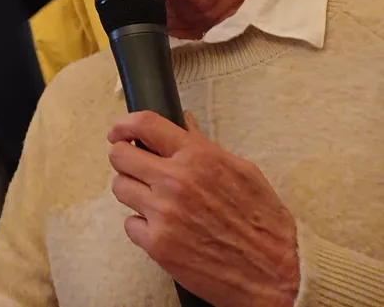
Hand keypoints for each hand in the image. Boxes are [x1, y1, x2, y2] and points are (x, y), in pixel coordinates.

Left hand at [107, 111, 299, 306]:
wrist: (279, 276)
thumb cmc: (266, 224)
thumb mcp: (243, 172)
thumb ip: (206, 146)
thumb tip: (184, 122)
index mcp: (199, 158)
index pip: (144, 124)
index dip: (124, 124)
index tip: (119, 130)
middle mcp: (176, 181)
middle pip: (120, 156)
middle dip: (126, 159)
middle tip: (137, 168)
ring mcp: (164, 213)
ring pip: (120, 188)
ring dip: (134, 192)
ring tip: (156, 201)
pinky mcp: (158, 244)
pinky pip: (130, 224)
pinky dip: (143, 226)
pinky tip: (166, 229)